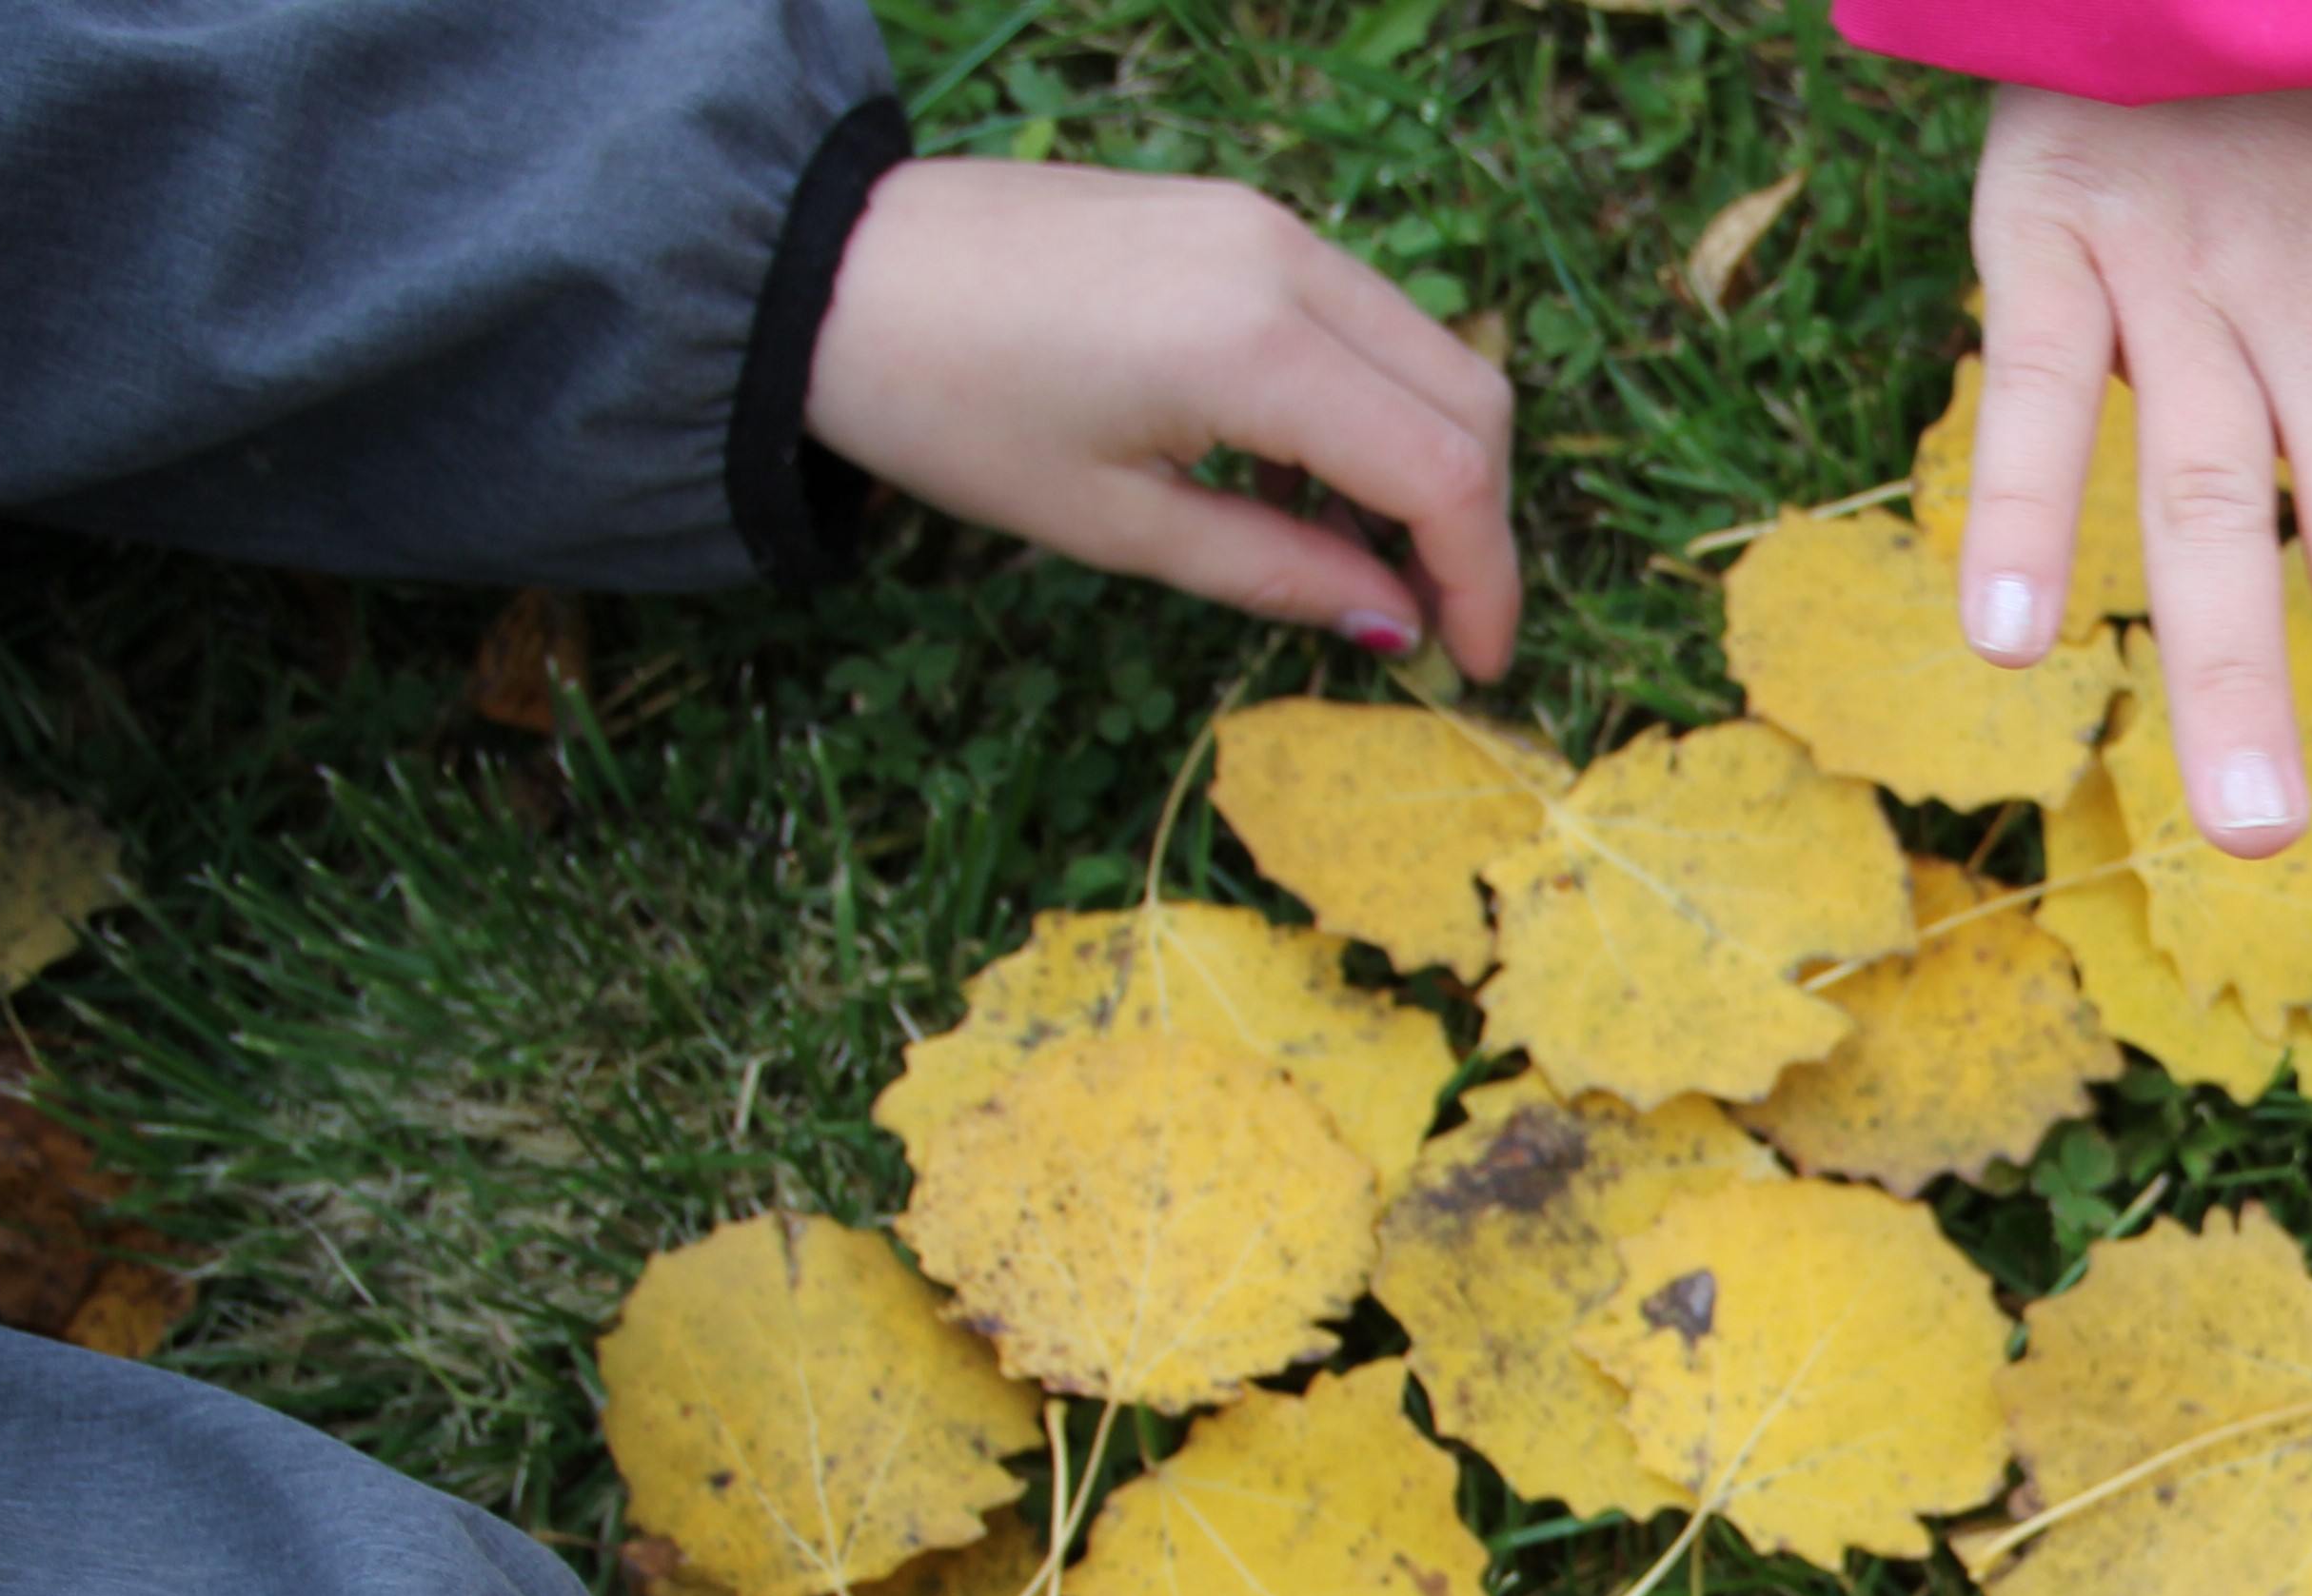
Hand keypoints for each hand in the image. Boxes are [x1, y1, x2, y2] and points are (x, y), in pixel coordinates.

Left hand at [808, 160, 1520, 676]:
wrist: (828, 268)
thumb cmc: (945, 403)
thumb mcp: (1114, 524)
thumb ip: (1277, 574)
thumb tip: (1393, 628)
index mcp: (1254, 345)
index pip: (1443, 470)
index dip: (1483, 579)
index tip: (1473, 665)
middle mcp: (1285, 261)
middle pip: (1469, 398)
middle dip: (1475, 523)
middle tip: (1433, 622)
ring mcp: (1267, 224)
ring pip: (1426, 351)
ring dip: (1428, 463)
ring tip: (1363, 563)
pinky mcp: (1238, 215)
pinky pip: (1359, 315)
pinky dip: (1371, 405)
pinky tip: (1300, 479)